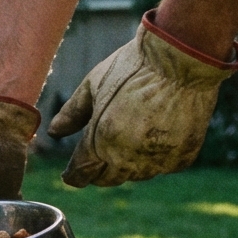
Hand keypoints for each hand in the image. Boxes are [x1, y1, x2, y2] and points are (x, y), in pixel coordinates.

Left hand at [47, 10, 237, 187]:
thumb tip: (54, 132)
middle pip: (108, 179)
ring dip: (128, 165)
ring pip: (136, 175)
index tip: (72, 174)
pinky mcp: (182, 157)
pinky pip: (162, 167)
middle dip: (100, 170)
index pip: (81, 173)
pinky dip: (156, 158)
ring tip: (129, 141)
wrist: (183, 59)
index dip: (74, 175)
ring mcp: (158, 160)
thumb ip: (71, 114)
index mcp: (101, 140)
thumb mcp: (93, 85)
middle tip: (99, 157)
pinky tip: (155, 138)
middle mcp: (128, 157)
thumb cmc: (133, 67)